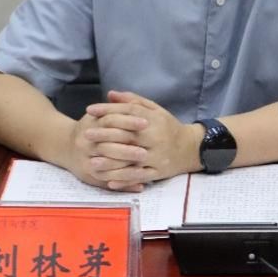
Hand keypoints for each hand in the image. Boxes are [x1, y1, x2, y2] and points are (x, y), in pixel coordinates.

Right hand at [60, 110, 149, 192]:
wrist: (63, 145)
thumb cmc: (89, 128)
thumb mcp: (98, 114)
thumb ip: (117, 107)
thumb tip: (136, 104)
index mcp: (90, 125)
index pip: (111, 121)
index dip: (129, 122)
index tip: (146, 123)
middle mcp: (86, 144)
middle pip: (109, 146)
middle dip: (128, 150)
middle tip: (146, 152)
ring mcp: (86, 161)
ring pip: (107, 166)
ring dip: (127, 169)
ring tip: (144, 169)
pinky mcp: (88, 177)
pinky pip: (107, 182)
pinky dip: (124, 185)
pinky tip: (140, 185)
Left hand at [83, 90, 201, 189]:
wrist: (191, 148)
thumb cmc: (168, 127)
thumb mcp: (155, 109)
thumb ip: (133, 101)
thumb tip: (110, 94)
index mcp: (154, 120)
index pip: (128, 113)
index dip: (108, 110)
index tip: (90, 110)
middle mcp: (156, 138)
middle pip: (127, 136)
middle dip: (105, 135)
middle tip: (86, 134)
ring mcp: (157, 157)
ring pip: (131, 160)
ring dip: (111, 162)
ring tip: (92, 162)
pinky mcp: (158, 173)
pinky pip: (139, 177)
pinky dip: (124, 180)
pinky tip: (109, 182)